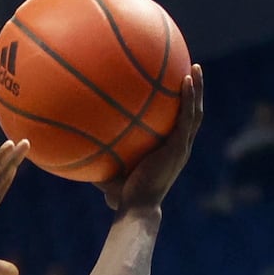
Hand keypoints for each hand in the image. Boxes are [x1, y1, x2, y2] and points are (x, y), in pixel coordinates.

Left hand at [99, 64, 203, 213]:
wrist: (135, 206)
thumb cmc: (122, 194)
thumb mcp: (110, 170)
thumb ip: (100, 157)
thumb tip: (76, 146)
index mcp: (168, 151)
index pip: (178, 125)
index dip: (180, 107)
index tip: (176, 87)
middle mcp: (178, 147)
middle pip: (191, 113)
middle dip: (193, 92)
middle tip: (192, 70)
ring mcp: (181, 147)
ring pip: (195, 112)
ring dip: (197, 89)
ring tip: (197, 67)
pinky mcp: (178, 147)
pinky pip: (187, 118)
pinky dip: (189, 98)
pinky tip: (186, 80)